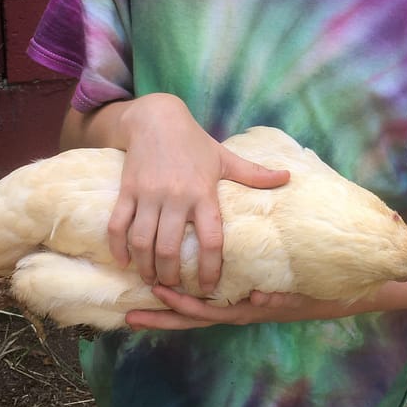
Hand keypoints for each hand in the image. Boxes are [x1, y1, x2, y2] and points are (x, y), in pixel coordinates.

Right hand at [106, 95, 288, 291]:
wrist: (156, 118)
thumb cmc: (195, 142)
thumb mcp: (225, 157)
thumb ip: (254, 174)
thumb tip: (287, 177)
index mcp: (203, 193)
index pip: (210, 240)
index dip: (211, 269)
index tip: (209, 287)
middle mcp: (175, 196)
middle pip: (170, 249)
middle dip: (172, 275)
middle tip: (175, 287)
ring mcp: (148, 194)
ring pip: (143, 241)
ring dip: (146, 267)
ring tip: (151, 280)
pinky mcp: (127, 190)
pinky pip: (118, 224)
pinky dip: (118, 247)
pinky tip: (124, 262)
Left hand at [124, 286, 344, 330]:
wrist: (336, 299)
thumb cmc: (317, 294)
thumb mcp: (301, 295)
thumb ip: (281, 295)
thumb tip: (258, 296)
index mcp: (246, 310)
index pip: (207, 310)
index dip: (181, 304)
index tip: (158, 293)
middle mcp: (236, 313)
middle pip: (192, 319)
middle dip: (161, 317)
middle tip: (129, 316)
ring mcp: (237, 311)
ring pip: (195, 316)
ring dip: (166, 314)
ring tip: (136, 312)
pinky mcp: (241, 306)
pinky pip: (208, 309)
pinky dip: (186, 307)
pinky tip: (168, 302)